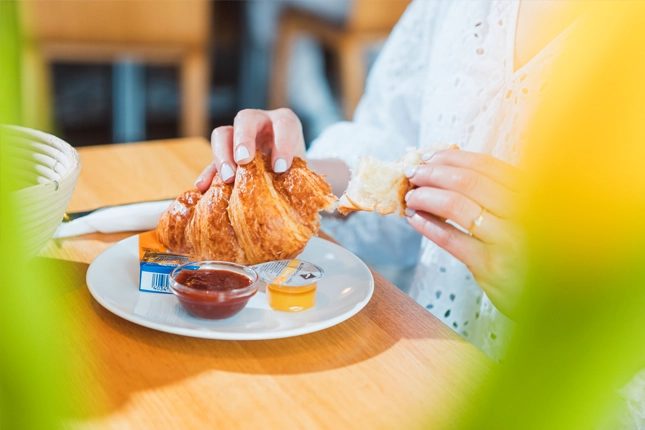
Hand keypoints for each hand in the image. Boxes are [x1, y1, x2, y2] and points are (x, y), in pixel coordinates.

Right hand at [195, 108, 306, 190]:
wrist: (289, 176)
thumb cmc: (300, 173)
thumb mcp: (304, 174)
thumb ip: (301, 182)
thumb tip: (305, 210)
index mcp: (285, 124)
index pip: (284, 124)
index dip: (283, 144)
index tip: (280, 168)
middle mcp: (260, 123)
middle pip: (246, 118)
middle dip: (244, 139)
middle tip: (244, 161)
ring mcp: (238, 136)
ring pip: (222, 134)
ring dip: (222, 155)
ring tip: (226, 179)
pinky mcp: (224, 154)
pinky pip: (211, 160)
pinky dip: (207, 173)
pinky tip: (203, 187)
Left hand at [404, 150, 524, 316]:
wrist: (554, 300)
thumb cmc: (532, 253)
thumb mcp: (526, 218)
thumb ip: (499, 196)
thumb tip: (448, 173)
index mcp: (533, 193)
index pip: (486, 165)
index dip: (452, 158)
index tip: (429, 157)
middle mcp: (524, 212)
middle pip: (467, 181)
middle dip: (433, 174)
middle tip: (412, 173)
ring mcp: (508, 240)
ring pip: (456, 206)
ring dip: (426, 197)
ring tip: (411, 197)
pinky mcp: (491, 266)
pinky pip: (451, 239)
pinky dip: (428, 226)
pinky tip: (415, 219)